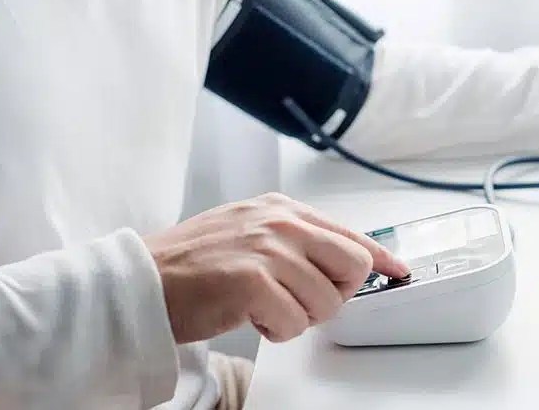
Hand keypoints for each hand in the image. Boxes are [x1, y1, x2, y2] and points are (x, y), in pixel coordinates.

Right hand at [143, 192, 408, 343]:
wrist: (140, 281)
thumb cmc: (191, 265)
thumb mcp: (249, 233)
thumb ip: (294, 241)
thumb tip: (340, 262)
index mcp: (282, 208)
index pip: (351, 233)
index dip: (380, 257)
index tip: (398, 270)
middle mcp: (279, 221)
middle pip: (354, 265)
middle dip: (336, 294)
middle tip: (301, 301)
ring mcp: (267, 248)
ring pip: (327, 302)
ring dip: (298, 318)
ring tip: (263, 308)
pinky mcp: (252, 280)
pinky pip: (295, 322)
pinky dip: (277, 331)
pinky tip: (250, 318)